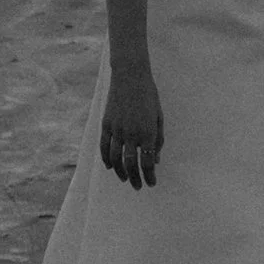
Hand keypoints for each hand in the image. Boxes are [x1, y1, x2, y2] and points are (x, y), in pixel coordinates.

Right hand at [100, 59, 163, 186]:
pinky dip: (106, 159)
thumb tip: (156, 160)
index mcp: (148, 132)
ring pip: (115, 159)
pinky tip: (110, 166)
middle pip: (131, 165)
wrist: (130, 77)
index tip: (152, 183)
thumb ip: (158, 140)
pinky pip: (104, 147)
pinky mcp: (106, 124)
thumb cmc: (149, 96)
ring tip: (125, 179)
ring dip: (120, 172)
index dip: (150, 176)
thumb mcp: (159, 117)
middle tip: (138, 187)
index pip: (147, 162)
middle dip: (135, 179)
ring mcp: (117, 129)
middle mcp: (131, 134)